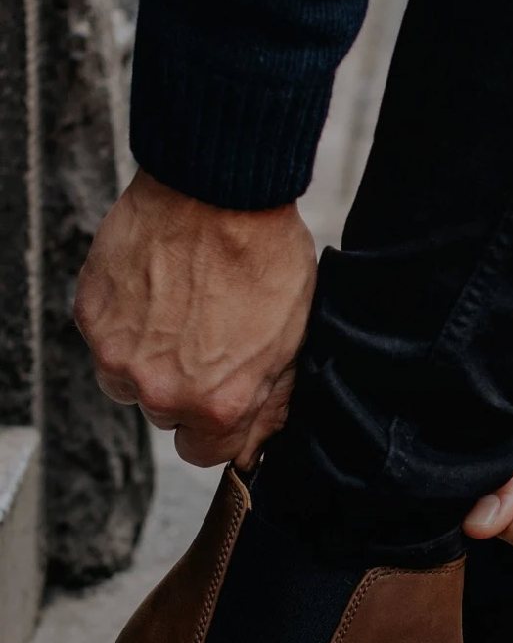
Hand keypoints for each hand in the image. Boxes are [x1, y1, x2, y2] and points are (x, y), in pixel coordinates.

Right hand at [74, 169, 316, 467]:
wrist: (218, 189)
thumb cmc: (265, 260)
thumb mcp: (291, 344)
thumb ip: (269, 404)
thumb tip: (254, 446)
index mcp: (216, 406)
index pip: (204, 453)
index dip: (218, 423)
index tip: (223, 393)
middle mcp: (160, 391)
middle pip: (166, 415)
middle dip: (185, 387)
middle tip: (207, 336)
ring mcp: (118, 355)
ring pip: (129, 381)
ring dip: (149, 359)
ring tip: (180, 311)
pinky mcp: (91, 316)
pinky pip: (107, 339)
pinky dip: (125, 323)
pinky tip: (156, 289)